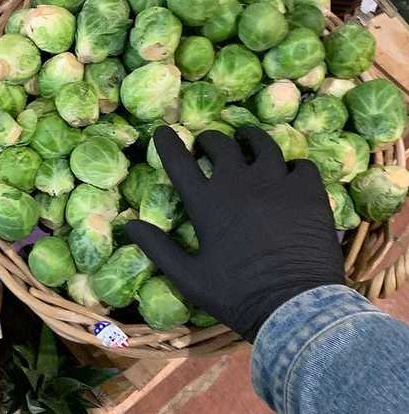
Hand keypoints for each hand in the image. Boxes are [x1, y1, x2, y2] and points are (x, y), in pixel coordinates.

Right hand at [126, 126, 344, 341]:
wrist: (294, 306)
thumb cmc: (237, 294)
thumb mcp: (190, 278)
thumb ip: (158, 248)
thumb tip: (129, 225)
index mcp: (207, 203)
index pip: (179, 161)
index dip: (168, 142)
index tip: (163, 132)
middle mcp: (239, 182)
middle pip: (220, 144)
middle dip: (210, 140)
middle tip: (208, 144)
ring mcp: (277, 183)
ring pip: (263, 143)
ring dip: (250, 139)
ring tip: (248, 139)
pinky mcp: (308, 191)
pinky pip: (299, 164)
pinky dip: (291, 166)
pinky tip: (289, 174)